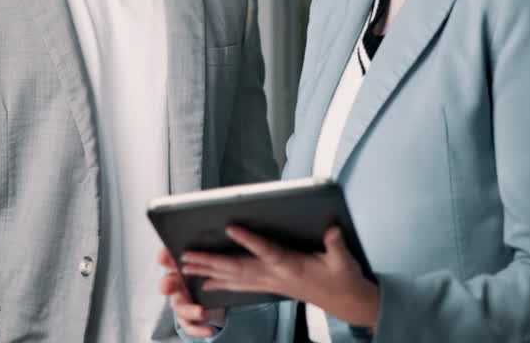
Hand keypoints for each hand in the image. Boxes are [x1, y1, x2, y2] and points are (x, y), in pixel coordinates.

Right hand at [158, 248, 226, 336]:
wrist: (204, 293)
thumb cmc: (200, 272)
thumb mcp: (202, 259)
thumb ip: (203, 250)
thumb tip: (217, 228)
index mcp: (178, 267)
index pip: (166, 259)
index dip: (164, 257)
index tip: (164, 255)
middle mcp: (175, 285)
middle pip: (166, 284)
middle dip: (166, 285)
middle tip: (167, 286)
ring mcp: (180, 302)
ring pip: (180, 308)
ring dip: (190, 310)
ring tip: (202, 312)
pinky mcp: (187, 318)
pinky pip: (189, 326)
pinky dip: (199, 329)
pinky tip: (210, 330)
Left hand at [179, 225, 379, 328]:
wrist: (344, 301)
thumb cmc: (342, 278)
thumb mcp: (344, 260)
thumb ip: (336, 244)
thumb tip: (332, 229)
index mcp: (292, 266)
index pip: (267, 251)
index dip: (249, 240)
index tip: (231, 227)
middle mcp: (275, 276)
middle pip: (238, 267)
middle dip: (211, 261)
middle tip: (186, 253)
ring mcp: (269, 283)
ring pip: (233, 277)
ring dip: (208, 271)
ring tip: (185, 265)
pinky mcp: (268, 286)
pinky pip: (239, 285)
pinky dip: (219, 283)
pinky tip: (203, 283)